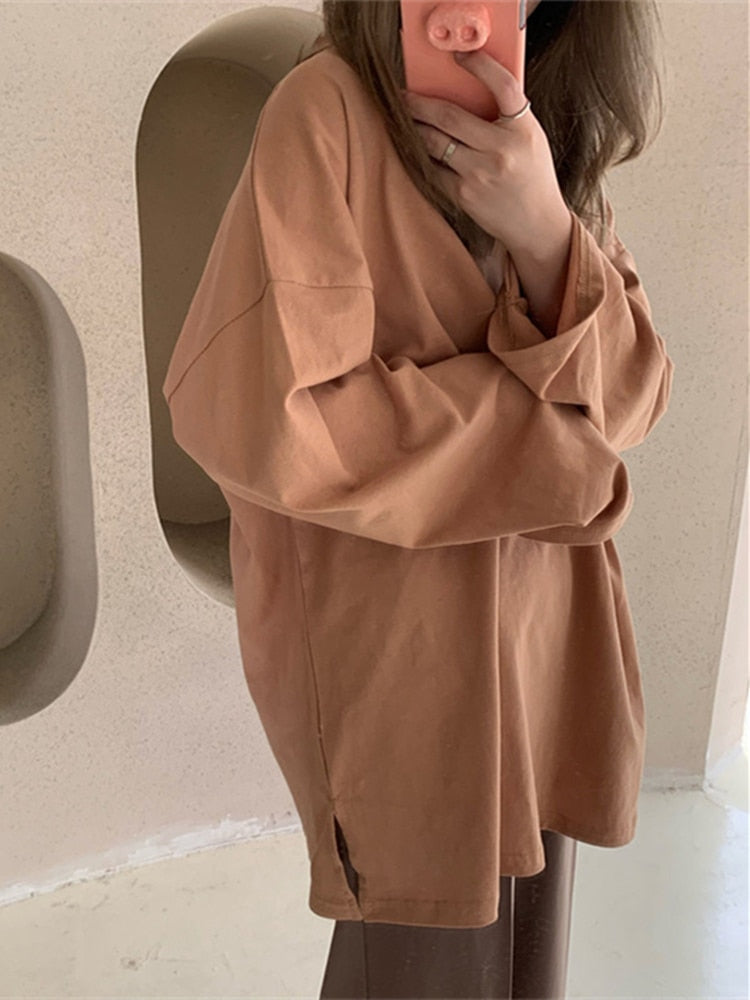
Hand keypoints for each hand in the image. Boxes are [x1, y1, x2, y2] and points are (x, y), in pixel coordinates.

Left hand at [402, 48, 571, 258]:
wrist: (536, 225)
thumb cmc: (532, 177)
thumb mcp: (530, 139)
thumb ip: (507, 116)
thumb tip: (467, 90)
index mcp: (523, 130)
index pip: (503, 86)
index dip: (480, 66)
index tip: (460, 56)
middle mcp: (502, 150)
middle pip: (450, 116)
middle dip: (420, 103)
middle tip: (403, 95)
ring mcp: (480, 174)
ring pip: (435, 143)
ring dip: (414, 128)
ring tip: (404, 119)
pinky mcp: (464, 195)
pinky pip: (433, 169)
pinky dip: (422, 157)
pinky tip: (415, 149)